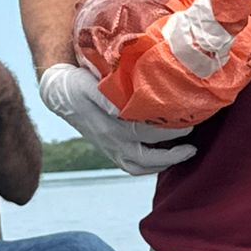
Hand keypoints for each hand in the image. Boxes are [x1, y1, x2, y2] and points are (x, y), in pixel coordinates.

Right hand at [38, 63, 196, 176]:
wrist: (58, 93)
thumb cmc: (76, 83)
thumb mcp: (87, 84)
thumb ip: (105, 97)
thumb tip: (123, 108)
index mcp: (108, 126)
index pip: (145, 133)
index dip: (169, 131)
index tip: (189, 123)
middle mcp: (109, 142)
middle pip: (144, 157)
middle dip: (172, 155)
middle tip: (192, 145)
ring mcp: (108, 148)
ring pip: (137, 166)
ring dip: (162, 164)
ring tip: (184, 154)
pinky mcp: (109, 149)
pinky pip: (131, 165)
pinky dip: (150, 165)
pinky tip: (167, 156)